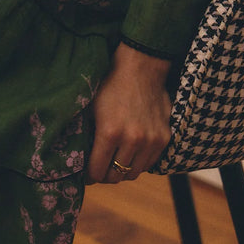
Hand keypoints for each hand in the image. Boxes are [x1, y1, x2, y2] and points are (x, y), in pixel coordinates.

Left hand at [86, 42, 171, 184]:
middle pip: (116, 176)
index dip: (89, 175)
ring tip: (115, 161)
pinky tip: (131, 152)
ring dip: (123, 170)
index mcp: (110, 132)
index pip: (97, 170)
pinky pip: (149, 163)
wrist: (141, 68)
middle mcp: (132, 140)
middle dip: (105, 175)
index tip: (86, 174)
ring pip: (134, 173)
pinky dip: (139, 162)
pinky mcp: (164, 139)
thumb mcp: (91, 106)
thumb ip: (88, 133)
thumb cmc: (111, 84)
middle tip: (100, 169)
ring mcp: (151, 141)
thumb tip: (79, 156)